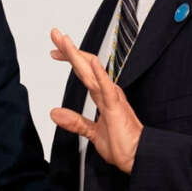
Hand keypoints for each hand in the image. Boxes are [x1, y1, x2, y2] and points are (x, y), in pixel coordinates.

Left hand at [49, 28, 142, 172]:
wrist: (137, 157)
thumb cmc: (121, 145)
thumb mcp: (91, 132)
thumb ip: (75, 121)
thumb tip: (54, 112)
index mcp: (102, 96)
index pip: (83, 72)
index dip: (70, 59)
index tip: (54, 51)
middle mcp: (107, 92)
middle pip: (85, 66)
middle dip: (68, 50)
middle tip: (54, 34)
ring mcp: (112, 98)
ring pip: (91, 72)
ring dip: (77, 56)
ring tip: (65, 41)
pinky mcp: (117, 107)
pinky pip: (107, 88)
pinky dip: (100, 74)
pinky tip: (92, 62)